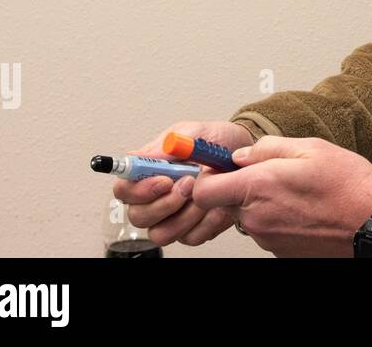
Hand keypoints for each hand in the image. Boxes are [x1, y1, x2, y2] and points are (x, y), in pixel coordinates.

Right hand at [114, 119, 256, 247]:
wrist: (247, 156)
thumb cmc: (218, 142)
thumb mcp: (195, 132)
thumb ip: (168, 144)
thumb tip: (138, 156)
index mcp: (149, 174)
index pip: (124, 190)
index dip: (138, 190)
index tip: (164, 180)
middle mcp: (156, 199)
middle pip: (138, 217)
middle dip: (164, 204)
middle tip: (189, 184)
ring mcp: (173, 217)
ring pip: (162, 233)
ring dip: (185, 215)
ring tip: (205, 193)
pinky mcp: (193, 229)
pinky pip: (191, 238)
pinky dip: (206, 222)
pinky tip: (218, 205)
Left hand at [188, 136, 371, 256]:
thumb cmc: (348, 185)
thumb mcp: (311, 148)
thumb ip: (269, 148)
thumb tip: (242, 155)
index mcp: (258, 186)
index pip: (204, 190)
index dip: (209, 177)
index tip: (222, 167)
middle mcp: (256, 216)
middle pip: (228, 201)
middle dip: (245, 186)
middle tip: (276, 174)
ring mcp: (266, 237)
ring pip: (250, 214)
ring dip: (265, 202)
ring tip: (299, 192)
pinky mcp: (278, 250)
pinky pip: (267, 228)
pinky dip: (279, 218)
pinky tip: (305, 208)